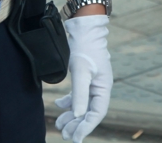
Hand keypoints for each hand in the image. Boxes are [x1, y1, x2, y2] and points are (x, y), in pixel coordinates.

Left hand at [54, 15, 112, 142]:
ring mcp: (92, 84)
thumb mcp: (81, 71)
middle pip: (89, 112)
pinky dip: (68, 103)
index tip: (75, 138)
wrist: (83, 30)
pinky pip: (77, 96)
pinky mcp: (84, 78)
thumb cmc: (84, 49)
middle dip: (77, 124)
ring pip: (82, 106)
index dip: (86, 127)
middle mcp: (100, 88)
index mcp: (103, 88)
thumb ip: (79, 94)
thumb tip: (77, 115)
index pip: (96, 114)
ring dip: (71, 116)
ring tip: (60, 124)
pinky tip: (58, 105)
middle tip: (64, 134)